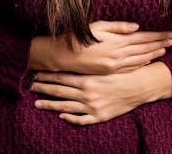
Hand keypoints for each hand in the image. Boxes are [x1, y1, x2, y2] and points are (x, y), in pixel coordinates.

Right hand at [29, 20, 171, 74]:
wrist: (64, 57)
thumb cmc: (79, 37)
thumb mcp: (97, 26)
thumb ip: (118, 27)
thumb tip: (137, 27)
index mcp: (117, 42)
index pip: (143, 38)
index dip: (157, 35)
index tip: (170, 33)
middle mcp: (118, 55)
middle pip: (144, 49)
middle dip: (160, 44)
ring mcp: (115, 65)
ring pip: (140, 59)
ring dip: (153, 54)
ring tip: (165, 50)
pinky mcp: (110, 71)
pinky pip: (130, 68)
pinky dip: (141, 64)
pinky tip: (148, 61)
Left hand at [30, 62, 171, 124]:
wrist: (140, 86)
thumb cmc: (123, 70)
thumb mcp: (107, 60)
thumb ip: (91, 57)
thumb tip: (78, 50)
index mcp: (87, 79)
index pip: (61, 77)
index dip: (47, 76)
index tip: (36, 74)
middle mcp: (86, 94)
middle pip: (59, 92)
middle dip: (43, 89)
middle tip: (30, 86)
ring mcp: (91, 107)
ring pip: (65, 107)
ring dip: (49, 105)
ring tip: (36, 103)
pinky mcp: (99, 116)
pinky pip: (81, 120)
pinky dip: (69, 118)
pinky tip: (60, 116)